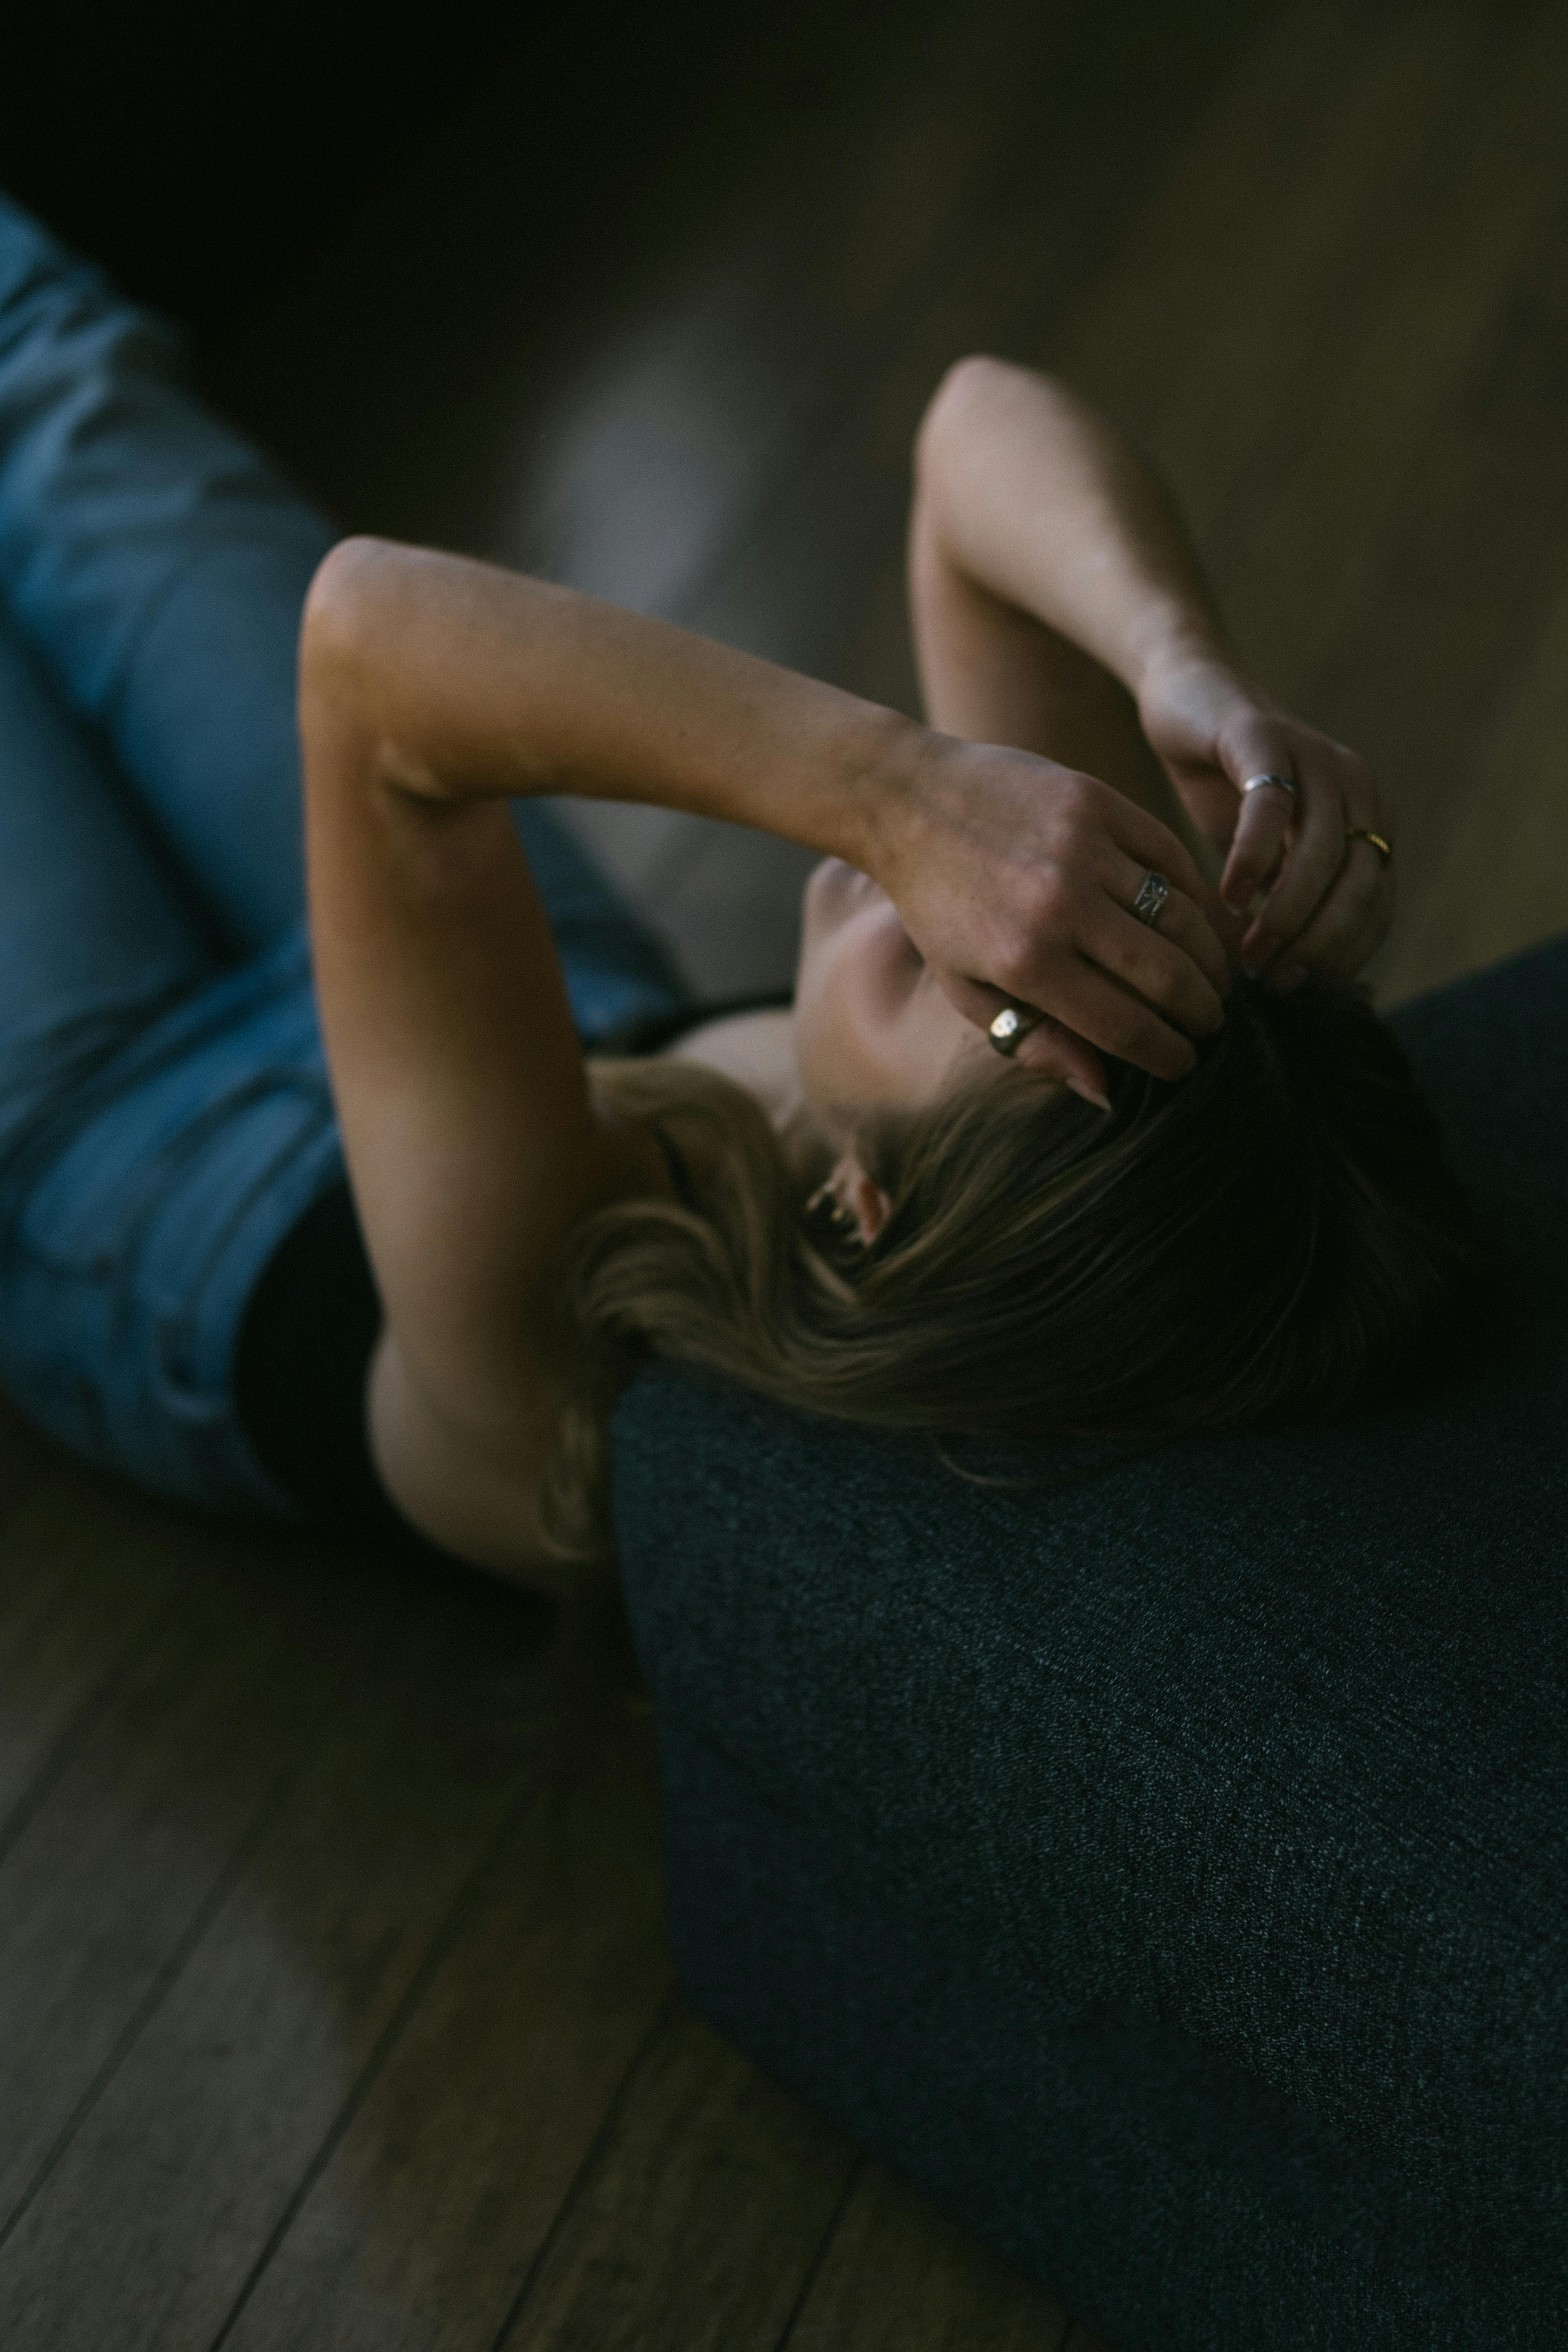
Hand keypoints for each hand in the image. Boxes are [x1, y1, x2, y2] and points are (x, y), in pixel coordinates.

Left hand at [870, 732, 1234, 1097]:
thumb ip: (1035, 1040)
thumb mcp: (966, 988)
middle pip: (1166, 975)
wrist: (910, 800)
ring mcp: (1083, 848)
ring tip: (1217, 981)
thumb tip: (1102, 1091)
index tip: (1183, 1064)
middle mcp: (1059, 905)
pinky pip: (1173, 856)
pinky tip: (1207, 924)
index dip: (1166, 1054)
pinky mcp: (1099, 802)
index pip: (1123, 1025)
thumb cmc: (939, 907)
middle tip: (1210, 1024)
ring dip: (1213, 958)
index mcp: (1024, 962)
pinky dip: (1201, 896)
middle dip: (1201, 1012)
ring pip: (1182, 916)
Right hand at [1137, 651, 1392, 983]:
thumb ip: (1284, 902)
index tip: (1296, 988)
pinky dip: (1254, 857)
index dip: (1342, 953)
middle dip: (1319, 940)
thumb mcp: (1265, 858)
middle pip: (1360, 881)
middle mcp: (1355, 787)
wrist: (1187, 701)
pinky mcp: (1264, 735)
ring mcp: (1315, 756)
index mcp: (1366, 820)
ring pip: (1323, 850)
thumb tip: (1287, 981)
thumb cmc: (1225, 789)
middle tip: (1272, 975)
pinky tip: (1229, 894)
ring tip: (1248, 948)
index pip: (1375, 904)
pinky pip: (1271, 805)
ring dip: (1288, 910)